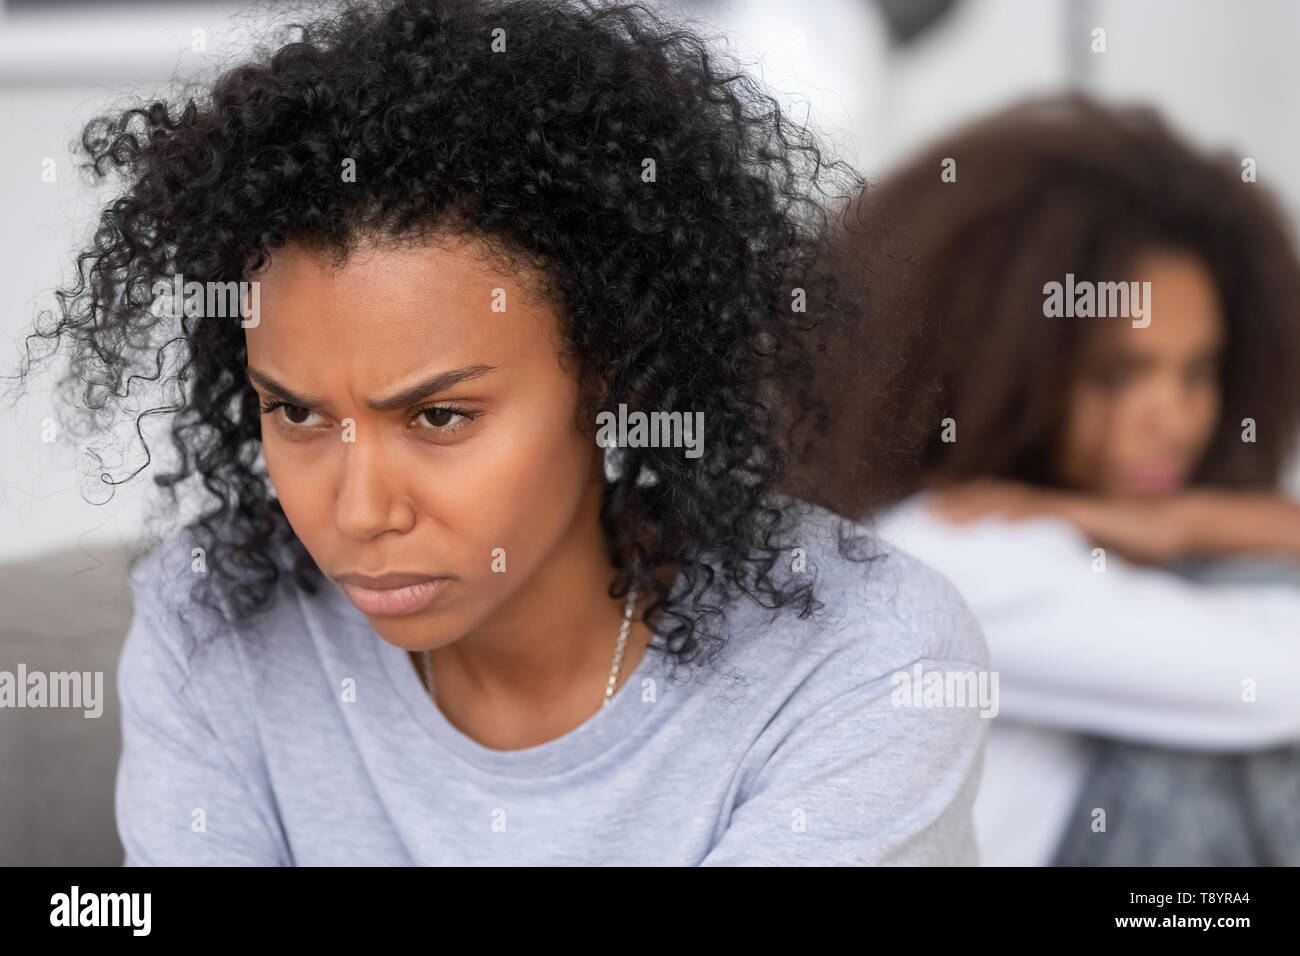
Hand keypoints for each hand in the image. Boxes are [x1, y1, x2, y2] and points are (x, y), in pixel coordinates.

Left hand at [925, 480, 1189, 564]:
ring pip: (1012, 502)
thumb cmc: (1121, 545)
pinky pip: (1050, 513)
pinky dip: (1023, 515)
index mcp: (1039, 513)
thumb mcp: (1072, 555)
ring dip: (976, 508)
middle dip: (953, 504)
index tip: (921, 516)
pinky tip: (1001, 522)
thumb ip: (1042, 562)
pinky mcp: (1087, 515)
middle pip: (990, 498)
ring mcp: (1065, 507)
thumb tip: (1011, 590)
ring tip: (944, 518)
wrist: (1169, 527)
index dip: (956, 507)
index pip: (989, 506)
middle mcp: (1047, 505)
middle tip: (917, 514)